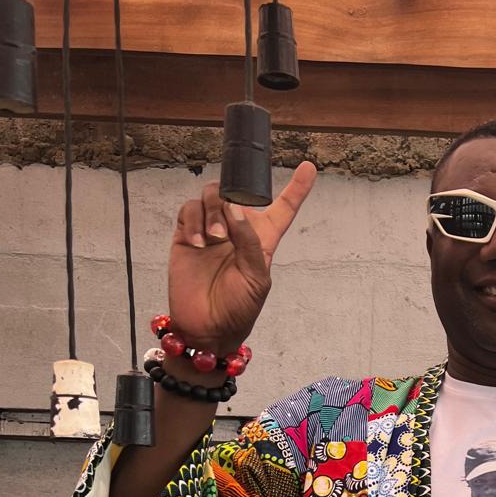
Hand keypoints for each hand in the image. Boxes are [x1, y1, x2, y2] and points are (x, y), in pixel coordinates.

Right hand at [168, 161, 316, 351]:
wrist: (207, 328)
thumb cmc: (238, 309)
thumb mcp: (257, 279)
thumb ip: (250, 242)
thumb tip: (235, 209)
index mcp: (262, 240)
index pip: (283, 209)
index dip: (297, 189)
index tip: (309, 168)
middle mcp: (237, 230)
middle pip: (236, 192)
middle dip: (232, 197)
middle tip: (227, 228)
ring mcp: (210, 231)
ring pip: (211, 195)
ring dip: (212, 210)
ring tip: (214, 238)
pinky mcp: (186, 235)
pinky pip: (189, 210)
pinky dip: (193, 220)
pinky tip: (198, 242)